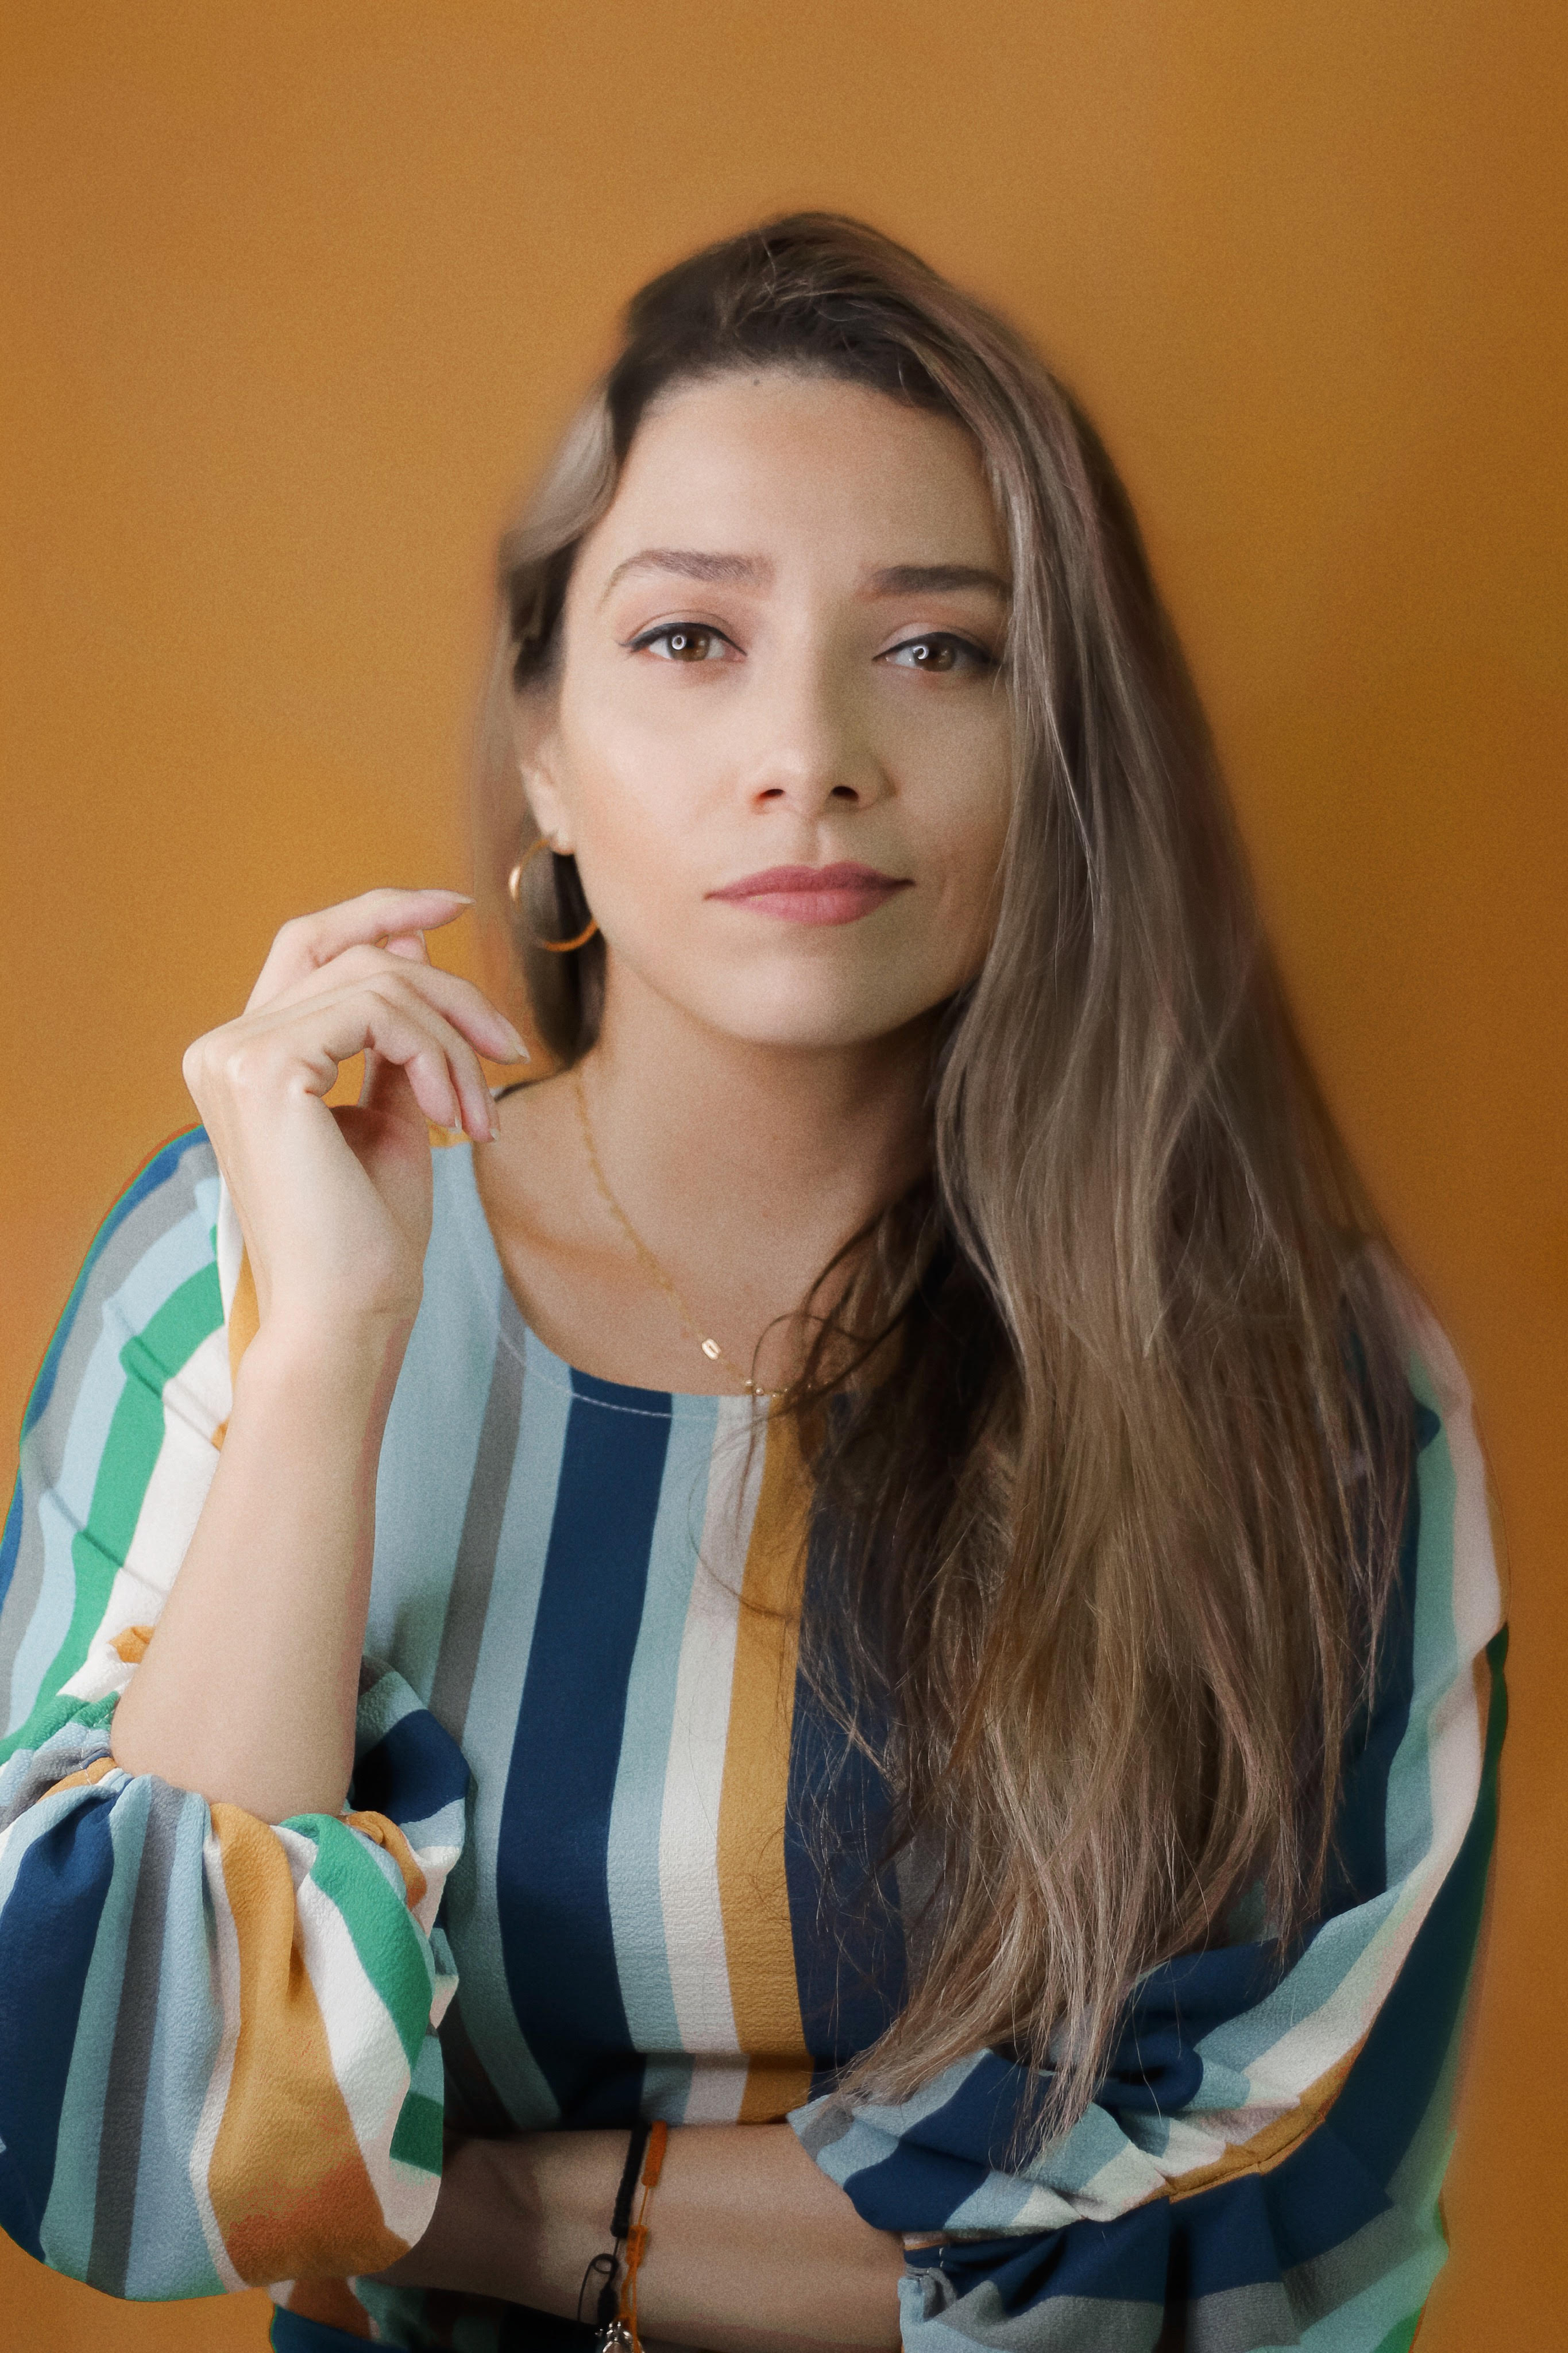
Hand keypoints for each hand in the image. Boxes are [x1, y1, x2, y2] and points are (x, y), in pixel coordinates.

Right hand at [182, 887, 526, 1334]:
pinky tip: (452, 1116)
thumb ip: (394, 1036)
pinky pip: (380, 1013)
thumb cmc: (367, 1240)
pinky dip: (435, 1056)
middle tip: (508, 1053)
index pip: (310, 946)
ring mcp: (234, 1054)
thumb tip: (412, 944)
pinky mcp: (265, 1069)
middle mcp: (223, 1047)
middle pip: (359, 957)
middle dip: (450, 992)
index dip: (380, 911)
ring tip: (480, 1114)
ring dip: (454, 1041)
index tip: (455, 908)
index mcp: (243, 1057)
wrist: (347, 1316)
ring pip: (380, 981)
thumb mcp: (391, 1113)